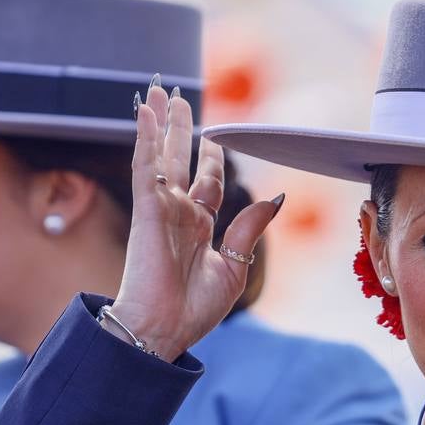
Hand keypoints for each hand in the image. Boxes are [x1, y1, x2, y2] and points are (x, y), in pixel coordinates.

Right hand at [108, 82, 283, 360]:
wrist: (163, 330)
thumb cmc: (193, 310)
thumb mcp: (235, 265)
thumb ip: (250, 228)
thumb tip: (277, 199)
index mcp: (198, 228)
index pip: (208, 185)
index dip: (213, 161)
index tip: (215, 141)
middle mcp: (178, 214)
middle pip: (181, 162)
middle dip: (181, 131)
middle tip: (178, 100)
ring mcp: (161, 210)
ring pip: (161, 156)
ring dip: (161, 124)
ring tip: (159, 93)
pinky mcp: (147, 210)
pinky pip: (146, 167)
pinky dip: (147, 139)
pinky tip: (148, 113)